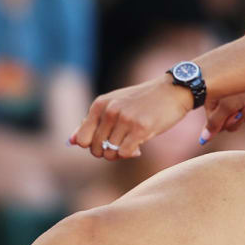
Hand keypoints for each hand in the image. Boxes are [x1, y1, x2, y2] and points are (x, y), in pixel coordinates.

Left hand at [70, 78, 192, 158]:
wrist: (173, 90)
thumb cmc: (143, 100)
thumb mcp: (115, 105)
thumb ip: (92, 122)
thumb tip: (71, 141)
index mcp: (100, 104)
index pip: (82, 140)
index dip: (93, 147)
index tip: (107, 142)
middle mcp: (110, 111)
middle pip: (96, 149)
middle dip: (108, 153)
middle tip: (122, 146)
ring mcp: (125, 119)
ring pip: (111, 153)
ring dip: (121, 154)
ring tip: (132, 145)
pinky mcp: (141, 128)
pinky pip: (126, 153)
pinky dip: (132, 154)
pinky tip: (139, 147)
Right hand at [200, 88, 244, 144]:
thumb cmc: (237, 87)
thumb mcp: (226, 107)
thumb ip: (215, 124)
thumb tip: (203, 140)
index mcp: (212, 104)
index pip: (218, 126)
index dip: (228, 123)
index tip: (234, 115)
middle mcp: (223, 100)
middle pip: (233, 122)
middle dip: (241, 116)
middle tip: (244, 106)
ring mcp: (238, 96)